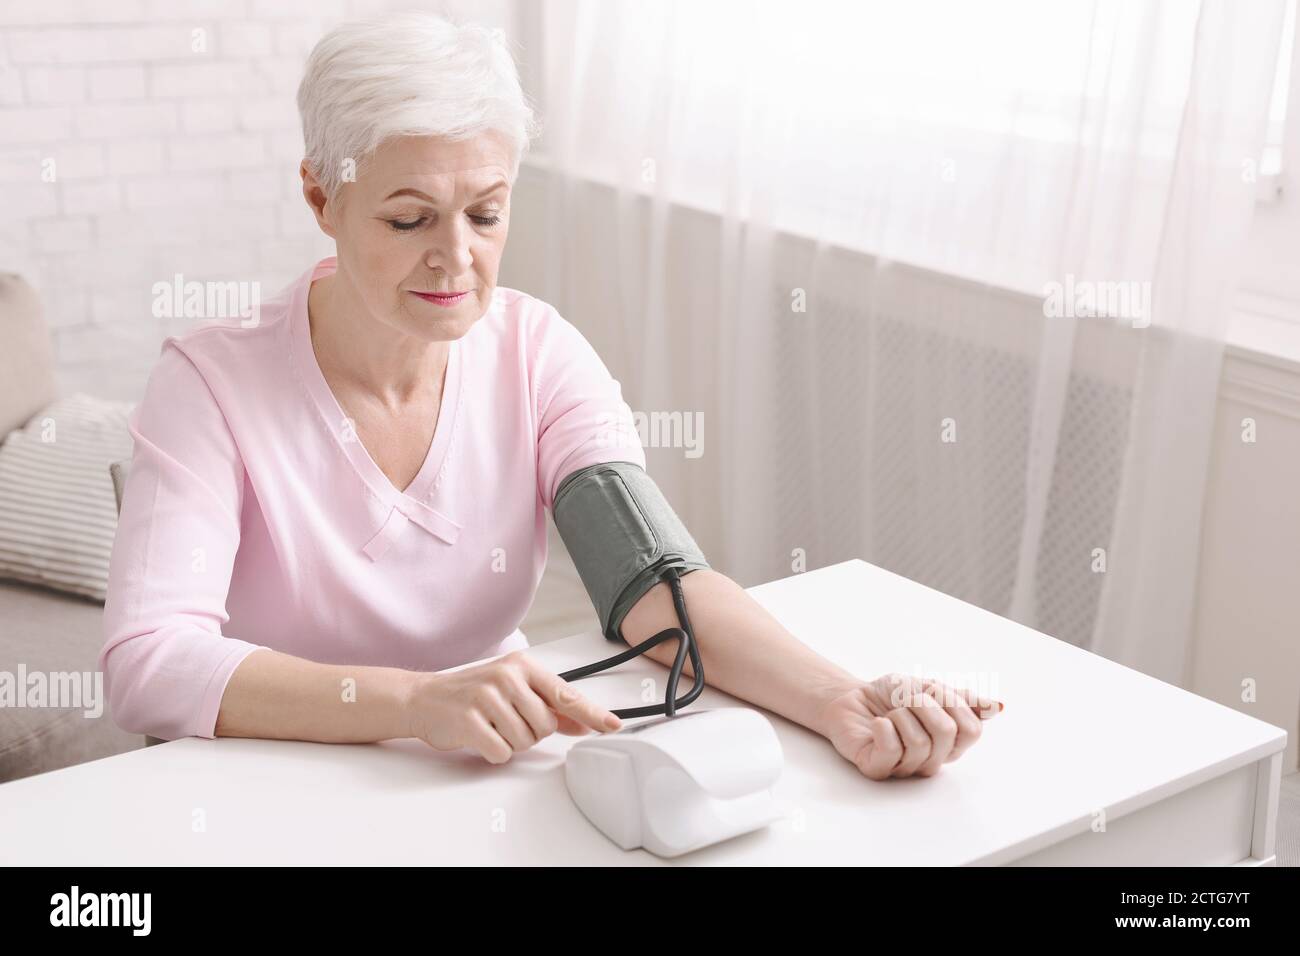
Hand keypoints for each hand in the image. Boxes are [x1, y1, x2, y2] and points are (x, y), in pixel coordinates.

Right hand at [405, 650, 622, 763]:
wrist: (424, 698)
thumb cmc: (473, 693)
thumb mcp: (513, 690)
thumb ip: (550, 706)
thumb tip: (583, 721)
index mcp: (523, 666)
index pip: (566, 694)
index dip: (592, 713)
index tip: (613, 725)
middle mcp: (507, 677)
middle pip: (545, 726)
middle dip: (530, 732)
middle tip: (507, 720)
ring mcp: (487, 697)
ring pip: (525, 741)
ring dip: (511, 742)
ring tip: (492, 725)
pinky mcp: (469, 721)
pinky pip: (502, 752)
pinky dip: (494, 752)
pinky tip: (481, 735)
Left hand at [818, 673, 1002, 779]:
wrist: (850, 697)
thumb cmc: (890, 696)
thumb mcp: (929, 688)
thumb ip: (962, 699)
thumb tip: (998, 707)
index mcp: (949, 742)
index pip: (971, 731)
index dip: (952, 703)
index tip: (932, 689)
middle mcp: (931, 759)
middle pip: (947, 734)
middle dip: (924, 703)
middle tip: (906, 697)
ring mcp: (905, 767)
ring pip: (920, 743)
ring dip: (901, 714)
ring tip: (890, 712)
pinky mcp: (878, 768)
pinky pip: (892, 751)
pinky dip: (885, 729)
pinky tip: (878, 722)